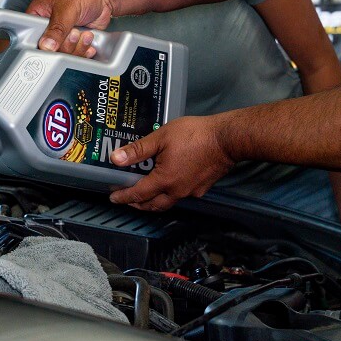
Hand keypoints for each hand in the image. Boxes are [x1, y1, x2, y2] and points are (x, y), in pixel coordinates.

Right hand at [26, 0, 114, 52]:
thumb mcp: (67, 9)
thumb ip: (56, 29)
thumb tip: (46, 45)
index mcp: (39, 13)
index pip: (32, 35)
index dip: (42, 43)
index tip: (53, 44)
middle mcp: (49, 24)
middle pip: (49, 48)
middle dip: (65, 44)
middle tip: (73, 33)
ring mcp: (63, 33)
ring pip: (64, 52)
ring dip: (77, 47)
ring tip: (84, 33)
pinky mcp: (76, 38)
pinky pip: (76, 52)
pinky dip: (84, 50)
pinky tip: (88, 39)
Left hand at [107, 116, 234, 210]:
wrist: (227, 139)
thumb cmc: (194, 135)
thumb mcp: (161, 137)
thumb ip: (138, 150)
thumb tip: (116, 159)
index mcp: (164, 180)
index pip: (138, 194)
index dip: (124, 197)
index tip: (113, 198)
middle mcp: (177, 191)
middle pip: (153, 205)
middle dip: (137, 204)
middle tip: (127, 199)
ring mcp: (191, 191)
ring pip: (168, 202)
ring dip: (154, 202)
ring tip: (145, 195)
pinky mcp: (202, 188)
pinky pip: (181, 196)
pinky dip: (170, 194)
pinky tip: (169, 185)